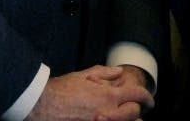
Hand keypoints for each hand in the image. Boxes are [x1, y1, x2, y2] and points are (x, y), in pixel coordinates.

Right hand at [26, 66, 153, 120]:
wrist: (40, 106)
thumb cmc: (60, 89)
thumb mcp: (85, 75)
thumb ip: (105, 73)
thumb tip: (119, 73)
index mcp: (108, 96)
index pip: (137, 96)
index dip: (147, 98)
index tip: (149, 101)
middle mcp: (107, 113)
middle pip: (134, 114)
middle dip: (138, 110)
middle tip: (140, 109)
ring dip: (127, 120)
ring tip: (126, 117)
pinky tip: (112, 120)